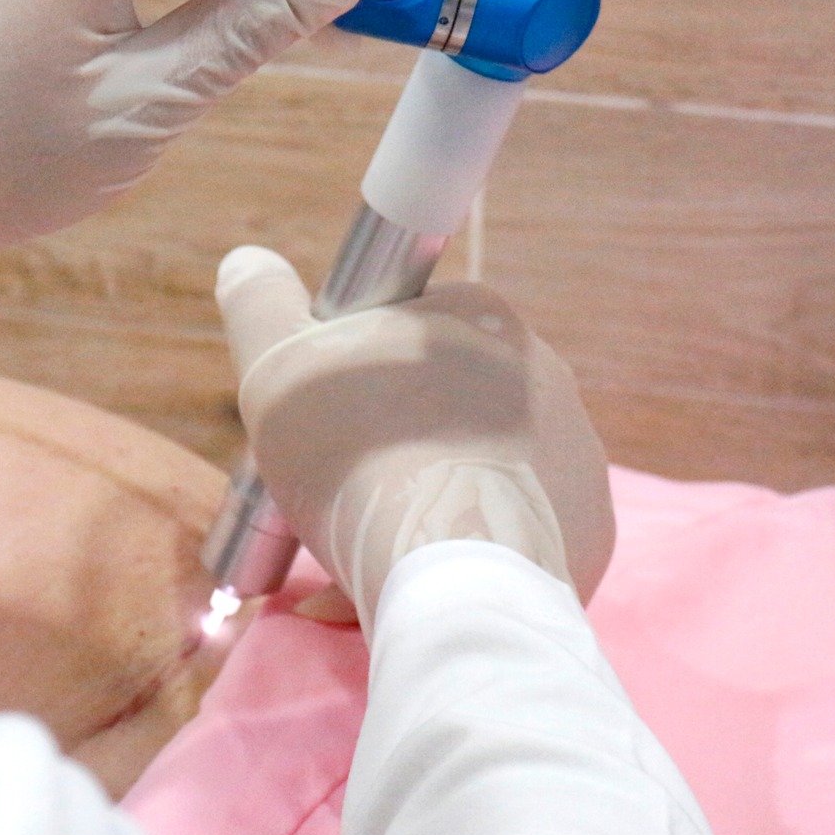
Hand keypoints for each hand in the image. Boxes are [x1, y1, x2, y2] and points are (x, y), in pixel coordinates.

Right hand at [214, 246, 615, 635]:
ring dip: (418, 496)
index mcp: (478, 314)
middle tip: (332, 488)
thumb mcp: (278, 364)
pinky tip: (410, 574)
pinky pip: (512, 527)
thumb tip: (246, 261)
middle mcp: (543, 369)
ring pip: (473, 466)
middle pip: (437, 402)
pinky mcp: (588, 524)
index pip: (402, 332)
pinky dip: (462, 545)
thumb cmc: (355, 453)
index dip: (351, 376)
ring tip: (365, 543)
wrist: (449, 567)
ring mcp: (576, 449)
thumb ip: (259, 304)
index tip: (323, 422)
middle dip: (384, 441)